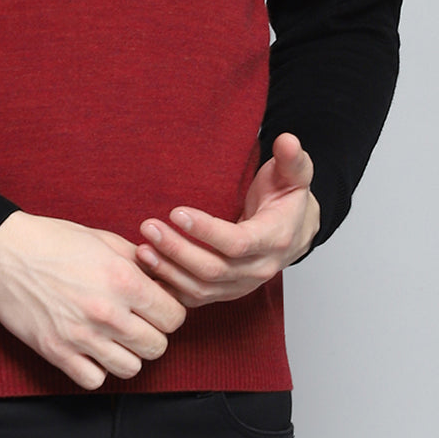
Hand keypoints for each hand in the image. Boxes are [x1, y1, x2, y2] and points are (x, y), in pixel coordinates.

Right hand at [0, 211, 186, 389]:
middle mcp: (106, 312)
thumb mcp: (103, 239)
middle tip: (135, 321)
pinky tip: (90, 348)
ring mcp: (81, 336)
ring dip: (126, 353)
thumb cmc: (52, 240)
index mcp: (123, 279)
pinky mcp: (56, 353)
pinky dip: (96, 368)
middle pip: (158, 346)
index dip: (168, 312)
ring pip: (131, 368)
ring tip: (113, 336)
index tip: (155, 307)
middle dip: (152, 334)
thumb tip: (163, 280)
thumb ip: (138, 261)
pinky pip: (95, 380)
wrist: (2, 251)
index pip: (174, 317)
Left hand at [135, 134, 320, 307]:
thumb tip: (288, 140)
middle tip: (149, 227)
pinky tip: (148, 270)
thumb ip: (291, 158)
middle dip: (177, 250)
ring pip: (202, 288)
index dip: (206, 231)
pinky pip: (195, 298)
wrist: (295, 230)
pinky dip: (170, 287)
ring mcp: (241, 285)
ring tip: (142, 249)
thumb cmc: (288, 199)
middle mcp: (259, 269)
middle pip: (214, 269)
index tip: (176, 212)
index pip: (237, 243)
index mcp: (275, 239)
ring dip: (169, 270)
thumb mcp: (296, 174)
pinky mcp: (225, 291)